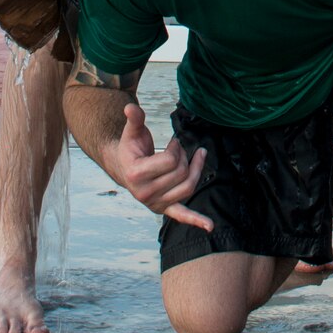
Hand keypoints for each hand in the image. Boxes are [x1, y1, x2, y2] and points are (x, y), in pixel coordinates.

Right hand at [116, 104, 212, 230]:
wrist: (123, 168)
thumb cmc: (131, 148)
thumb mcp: (132, 133)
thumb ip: (135, 119)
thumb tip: (130, 107)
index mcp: (136, 174)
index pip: (170, 161)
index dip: (176, 148)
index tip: (174, 142)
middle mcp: (144, 193)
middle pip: (181, 173)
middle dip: (184, 156)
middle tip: (179, 148)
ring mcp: (154, 203)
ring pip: (187, 187)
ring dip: (195, 170)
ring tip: (194, 158)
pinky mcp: (163, 208)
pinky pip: (181, 215)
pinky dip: (196, 221)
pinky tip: (210, 226)